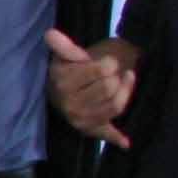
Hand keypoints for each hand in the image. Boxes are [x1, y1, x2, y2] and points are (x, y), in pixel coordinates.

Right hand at [43, 29, 137, 145]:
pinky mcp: (89, 130)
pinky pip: (107, 133)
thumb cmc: (67, 70)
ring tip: (124, 81)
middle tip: (113, 74)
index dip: (110, 64)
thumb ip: (62, 45)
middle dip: (116, 77)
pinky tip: (126, 143)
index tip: (107, 62)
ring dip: (125, 91)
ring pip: (116, 105)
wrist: (60, 90)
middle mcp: (69, 104)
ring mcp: (80, 119)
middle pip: (110, 87)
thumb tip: (51, 34)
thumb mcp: (65, 56)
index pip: (103, 71)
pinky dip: (117, 138)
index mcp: (62, 82)